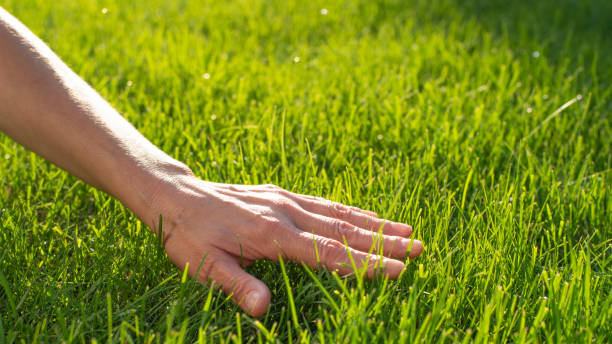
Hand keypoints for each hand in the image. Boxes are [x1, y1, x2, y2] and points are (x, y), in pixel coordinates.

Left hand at [150, 175, 423, 316]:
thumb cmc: (188, 235)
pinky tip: (364, 216)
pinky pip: (322, 202)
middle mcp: (285, 213)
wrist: (175, 196)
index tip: (399, 270)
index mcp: (271, 234)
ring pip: (338, 213)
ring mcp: (285, 200)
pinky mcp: (280, 194)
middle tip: (421, 247)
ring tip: (407, 229)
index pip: (328, 253)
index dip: (365, 265)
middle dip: (384, 242)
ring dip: (374, 223)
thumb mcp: (202, 266)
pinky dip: (349, 210)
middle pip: (343, 230)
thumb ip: (235, 285)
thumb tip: (263, 311)